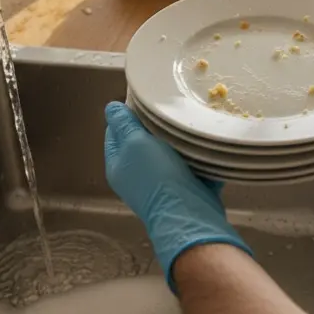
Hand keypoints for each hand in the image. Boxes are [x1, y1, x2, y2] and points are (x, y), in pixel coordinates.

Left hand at [103, 102, 250, 288]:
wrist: (189, 214)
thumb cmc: (157, 176)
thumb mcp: (135, 144)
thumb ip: (123, 124)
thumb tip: (110, 108)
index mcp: (118, 165)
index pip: (115, 132)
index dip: (127, 114)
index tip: (146, 100)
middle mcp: (136, 176)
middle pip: (143, 142)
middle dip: (156, 126)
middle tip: (170, 108)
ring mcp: (161, 184)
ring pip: (168, 152)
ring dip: (178, 139)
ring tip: (189, 121)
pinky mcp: (185, 188)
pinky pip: (190, 165)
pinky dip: (196, 155)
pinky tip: (203, 140)